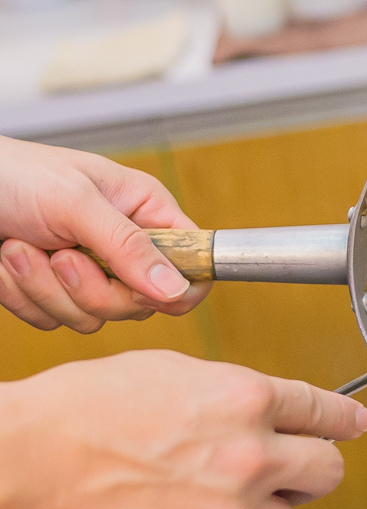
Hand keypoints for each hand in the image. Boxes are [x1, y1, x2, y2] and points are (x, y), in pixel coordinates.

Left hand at [0, 136, 210, 332]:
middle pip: (142, 303)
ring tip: (19, 248)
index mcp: (145, 214)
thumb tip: (177, 288)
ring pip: (95, 317)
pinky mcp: (56, 294)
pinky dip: (23, 296)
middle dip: (91, 288)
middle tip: (62, 256)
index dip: (176, 286)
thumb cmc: (11, 174)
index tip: (141, 287)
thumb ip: (129, 247)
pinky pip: (55, 321)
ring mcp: (91, 274)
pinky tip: (7, 262)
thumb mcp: (75, 202)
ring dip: (45, 288)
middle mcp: (125, 247)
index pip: (194, 263)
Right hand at [0, 350, 366, 508]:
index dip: (344, 418)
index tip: (355, 425)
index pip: (324, 411)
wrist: (32, 462)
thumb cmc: (91, 410)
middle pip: (328, 472)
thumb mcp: (176, 373)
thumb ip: (237, 394)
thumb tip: (274, 411)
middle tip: (287, 470)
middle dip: (312, 469)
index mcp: (247, 398)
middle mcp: (252, 455)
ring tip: (208, 497)